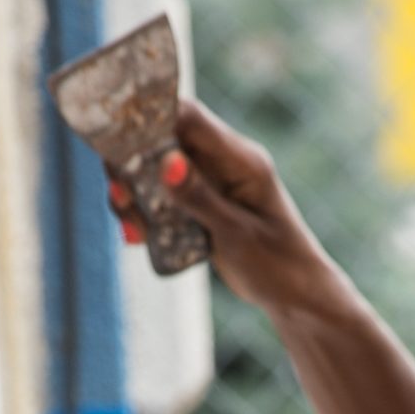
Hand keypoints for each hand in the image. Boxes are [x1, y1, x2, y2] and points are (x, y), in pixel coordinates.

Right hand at [106, 100, 334, 311]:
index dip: (149, 116)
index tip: (115, 134)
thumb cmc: (280, 266)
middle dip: (134, 163)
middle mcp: (223, 163)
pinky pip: (163, 197)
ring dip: (136, 194)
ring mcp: (211, 183)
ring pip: (157, 170)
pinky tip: (138, 237)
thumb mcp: (238, 235)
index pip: (188, 117)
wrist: (298, 297)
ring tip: (131, 226)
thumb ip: (200, 198)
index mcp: (241, 159)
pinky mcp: (201, 205)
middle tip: (120, 196)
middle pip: (164, 140)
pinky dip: (146, 214)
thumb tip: (167, 162)